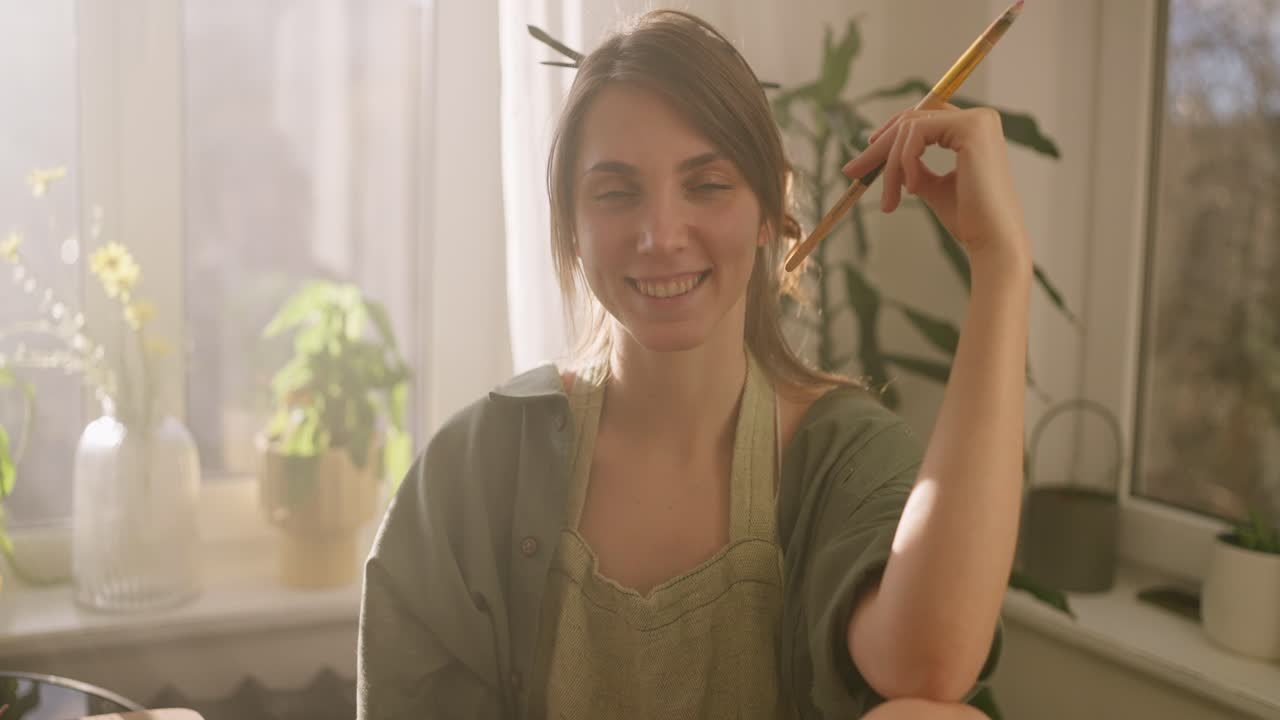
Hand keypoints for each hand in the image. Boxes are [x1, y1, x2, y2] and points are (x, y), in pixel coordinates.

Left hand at [842, 104, 1029, 269]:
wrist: (991, 241)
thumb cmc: (968, 220)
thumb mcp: (934, 187)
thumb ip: (915, 168)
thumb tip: (886, 160)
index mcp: (974, 129)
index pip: (924, 117)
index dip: (892, 131)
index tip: (866, 153)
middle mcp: (979, 118)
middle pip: (912, 119)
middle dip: (878, 148)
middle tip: (851, 172)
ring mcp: (977, 120)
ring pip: (910, 128)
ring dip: (892, 165)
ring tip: (892, 199)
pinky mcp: (971, 127)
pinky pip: (916, 134)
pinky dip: (905, 162)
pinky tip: (914, 189)